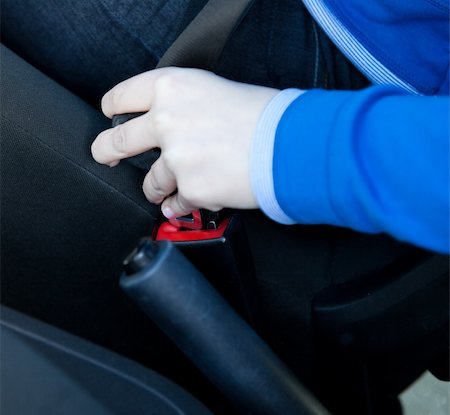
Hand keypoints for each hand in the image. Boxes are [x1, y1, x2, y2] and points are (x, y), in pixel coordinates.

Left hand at [91, 67, 277, 218]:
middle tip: (107, 157)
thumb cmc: (264, 116)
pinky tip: (194, 199)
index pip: (122, 97)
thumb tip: (167, 123)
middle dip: (107, 152)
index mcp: (172, 88)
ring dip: (158, 187)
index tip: (112, 116)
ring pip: (149, 182)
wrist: (289, 144)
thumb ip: (184, 106)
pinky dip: (182, 205)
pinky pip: (175, 204)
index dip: (113, 108)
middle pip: (116, 141)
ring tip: (173, 188)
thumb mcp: (215, 92)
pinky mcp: (190, 190)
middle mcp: (166, 121)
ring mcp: (175, 159)